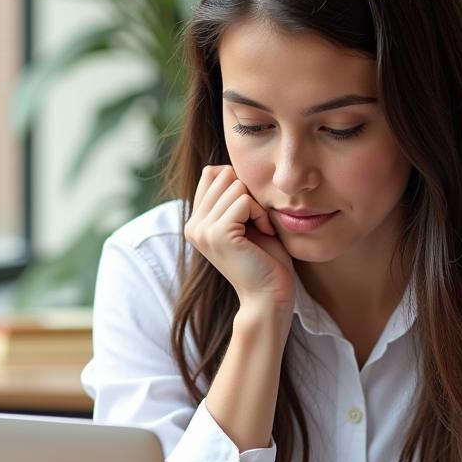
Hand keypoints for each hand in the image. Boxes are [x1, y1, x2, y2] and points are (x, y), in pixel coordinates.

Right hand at [184, 166, 293, 310]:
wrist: (269, 295)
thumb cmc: (265, 258)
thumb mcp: (244, 219)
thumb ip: (230, 196)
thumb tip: (222, 166)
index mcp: (195, 221)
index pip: (212, 173)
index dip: (239, 185)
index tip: (249, 214)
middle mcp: (193, 225)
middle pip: (224, 175)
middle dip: (249, 194)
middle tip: (257, 224)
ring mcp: (202, 230)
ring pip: (236, 186)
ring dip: (257, 206)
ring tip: (260, 230)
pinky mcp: (217, 234)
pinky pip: (244, 201)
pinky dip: (260, 214)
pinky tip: (263, 234)